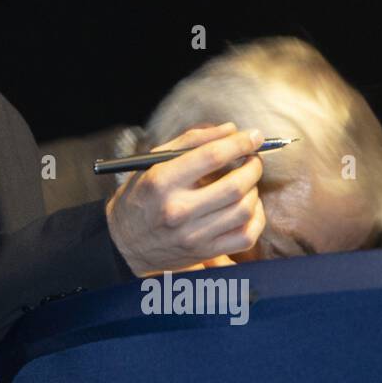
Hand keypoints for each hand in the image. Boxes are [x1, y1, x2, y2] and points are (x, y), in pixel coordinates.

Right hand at [104, 123, 265, 276]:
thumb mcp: (153, 162)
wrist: (124, 243)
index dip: (239, 143)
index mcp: (161, 181)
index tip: (254, 137)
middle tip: (253, 159)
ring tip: (247, 182)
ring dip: (254, 190)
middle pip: (234, 185)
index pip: (212, 156)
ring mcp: (192, 235)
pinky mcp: (204, 252)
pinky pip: (246, 235)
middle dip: (253, 167)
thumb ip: (190, 141)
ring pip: (244, 209)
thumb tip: (231, 130)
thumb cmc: (141, 196)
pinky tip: (248, 206)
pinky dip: (256, 218)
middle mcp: (177, 210)